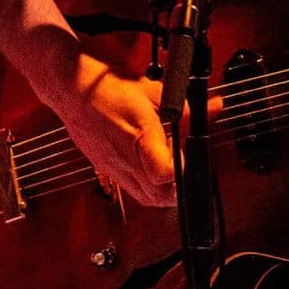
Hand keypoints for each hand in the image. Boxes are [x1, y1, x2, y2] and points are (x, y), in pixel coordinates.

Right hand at [51, 56, 175, 207]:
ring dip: (165, 192)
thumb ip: (184, 107)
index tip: (186, 157)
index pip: (164, 173)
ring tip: (169, 168)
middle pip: (159, 196)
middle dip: (178, 189)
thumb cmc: (110, 89)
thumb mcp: (153, 91)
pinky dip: (148, 187)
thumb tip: (213, 107)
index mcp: (138, 138)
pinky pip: (133, 191)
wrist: (74, 90)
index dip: (181, 171)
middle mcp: (125, 159)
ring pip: (147, 199)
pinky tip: (152, 167)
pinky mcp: (108, 171)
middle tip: (182, 166)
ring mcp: (114, 169)